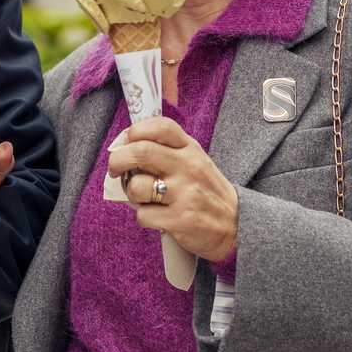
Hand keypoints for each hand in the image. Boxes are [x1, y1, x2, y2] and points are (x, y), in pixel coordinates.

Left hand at [107, 117, 238, 262]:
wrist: (236, 225)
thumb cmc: (206, 192)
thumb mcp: (194, 162)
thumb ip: (165, 152)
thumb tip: (124, 149)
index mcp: (190, 149)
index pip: (160, 126)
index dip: (135, 131)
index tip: (126, 143)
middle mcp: (188, 167)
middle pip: (140, 151)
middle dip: (117, 160)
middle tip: (115, 170)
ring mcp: (185, 193)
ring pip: (136, 186)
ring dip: (131, 194)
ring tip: (144, 198)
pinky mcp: (180, 219)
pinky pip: (143, 215)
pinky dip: (144, 218)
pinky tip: (158, 217)